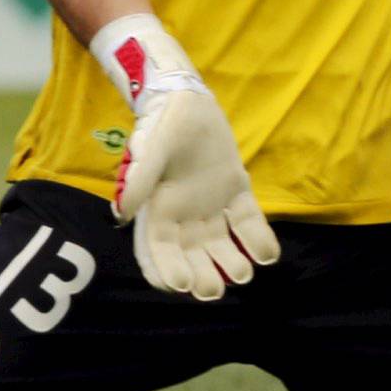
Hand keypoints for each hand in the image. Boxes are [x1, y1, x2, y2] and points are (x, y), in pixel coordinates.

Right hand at [97, 18, 279, 298]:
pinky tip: (269, 255)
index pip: (159, 252)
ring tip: (242, 273)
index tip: (179, 285)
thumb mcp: (151, 148)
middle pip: (191, 256)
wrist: (186, 100)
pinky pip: (247, 220)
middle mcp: (184, 216)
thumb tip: (121, 214)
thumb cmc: (161, 124)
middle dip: (201, 275)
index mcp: (159, 211)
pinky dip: (257, 238)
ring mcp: (211, 206)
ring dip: (230, 262)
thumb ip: (140, 179)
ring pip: (219, 244)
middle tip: (213, 291)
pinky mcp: (234, 191)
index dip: (167, 270)